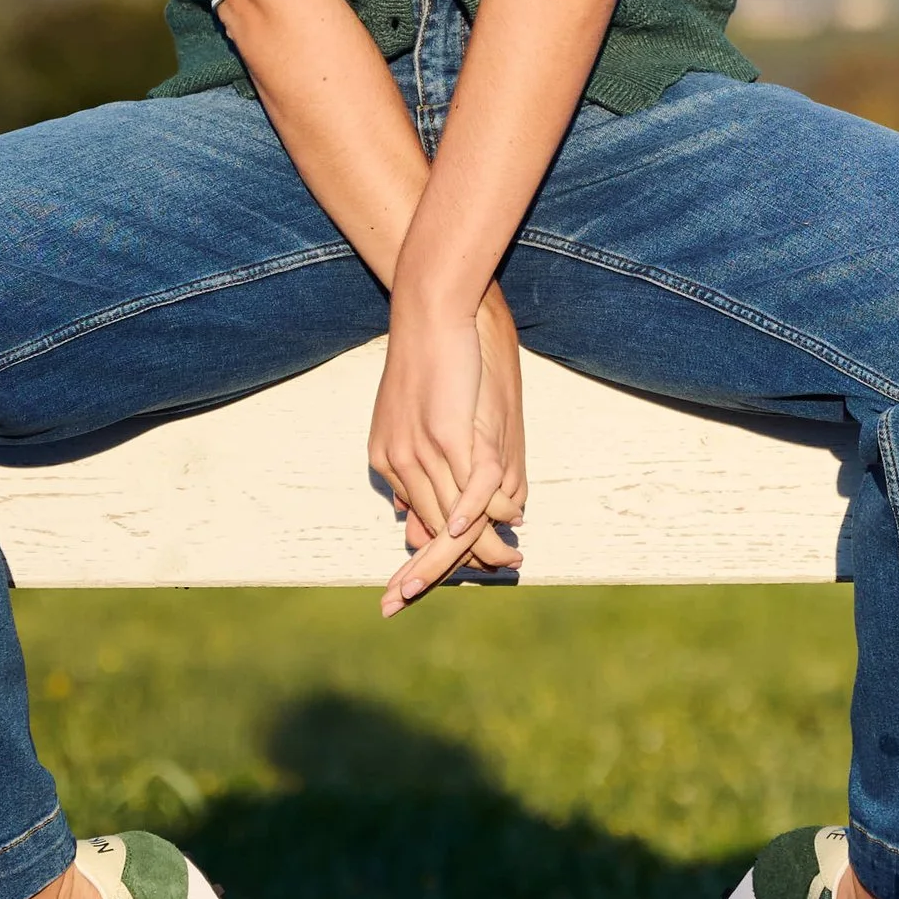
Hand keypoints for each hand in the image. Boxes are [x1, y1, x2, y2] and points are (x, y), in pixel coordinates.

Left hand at [372, 285, 526, 613]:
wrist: (428, 311)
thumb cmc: (431, 360)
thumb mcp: (418, 419)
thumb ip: (424, 466)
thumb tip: (419, 514)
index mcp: (387, 461)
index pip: (413, 524)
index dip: (425, 561)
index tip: (427, 587)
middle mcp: (397, 462)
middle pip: (428, 532)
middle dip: (445, 570)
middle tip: (476, 588)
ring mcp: (420, 450)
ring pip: (451, 517)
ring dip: (484, 547)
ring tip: (511, 563)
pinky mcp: (446, 434)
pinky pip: (467, 488)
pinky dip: (483, 512)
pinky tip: (502, 527)